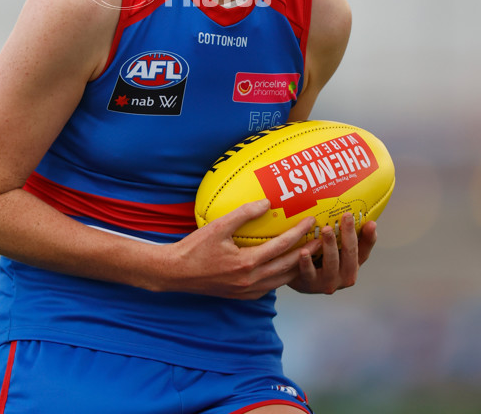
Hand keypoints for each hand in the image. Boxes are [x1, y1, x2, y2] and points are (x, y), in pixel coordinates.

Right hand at [159, 200, 320, 299]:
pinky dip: (282, 276)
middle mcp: (251, 281)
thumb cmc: (194, 248)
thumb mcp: (218, 226)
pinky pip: (270, 286)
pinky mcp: (243, 295)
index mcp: (247, 263)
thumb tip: (266, 202)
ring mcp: (248, 291)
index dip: (300, 232)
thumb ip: (243, 214)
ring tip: (310, 252)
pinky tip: (285, 265)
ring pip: (282, 280)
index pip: (283, 246)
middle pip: (289, 266)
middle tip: (323, 238)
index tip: (312, 220)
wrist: (175, 273)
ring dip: (298, 266)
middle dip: (308, 252)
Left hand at [288, 213, 376, 294]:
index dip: (369, 237)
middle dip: (348, 234)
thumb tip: (365, 218)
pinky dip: (307, 262)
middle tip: (346, 217)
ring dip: (330, 246)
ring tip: (326, 230)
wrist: (299, 281)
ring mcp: (329, 282)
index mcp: (353, 265)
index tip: (370, 222)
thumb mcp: (338, 250)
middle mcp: (345, 276)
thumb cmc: (321, 261)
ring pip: (332, 263)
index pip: (364, 250)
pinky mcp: (311, 284)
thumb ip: (348, 237)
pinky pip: (309, 273)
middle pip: (350, 254)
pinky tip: (304, 251)